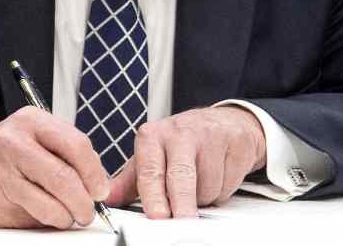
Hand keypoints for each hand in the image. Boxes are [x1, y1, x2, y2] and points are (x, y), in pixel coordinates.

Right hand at [0, 106, 109, 228]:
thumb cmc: (9, 151)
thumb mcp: (38, 137)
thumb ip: (68, 152)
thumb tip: (98, 184)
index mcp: (33, 121)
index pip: (76, 146)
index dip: (94, 173)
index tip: (101, 190)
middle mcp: (14, 143)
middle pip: (62, 177)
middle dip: (82, 200)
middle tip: (89, 211)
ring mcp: (0, 171)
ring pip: (46, 202)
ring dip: (65, 216)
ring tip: (71, 217)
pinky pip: (29, 215)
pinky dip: (46, 220)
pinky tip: (50, 216)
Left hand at [108, 106, 266, 217]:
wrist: (225, 122)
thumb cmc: (184, 143)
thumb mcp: (152, 157)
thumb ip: (129, 181)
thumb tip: (107, 199)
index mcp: (154, 136)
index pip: (151, 171)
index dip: (154, 196)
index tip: (157, 215)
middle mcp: (181, 131)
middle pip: (181, 176)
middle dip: (182, 204)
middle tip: (183, 221)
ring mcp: (211, 134)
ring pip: (208, 184)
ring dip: (205, 196)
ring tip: (201, 184)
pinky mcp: (236, 142)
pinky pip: (229, 181)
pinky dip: (224, 188)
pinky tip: (219, 175)